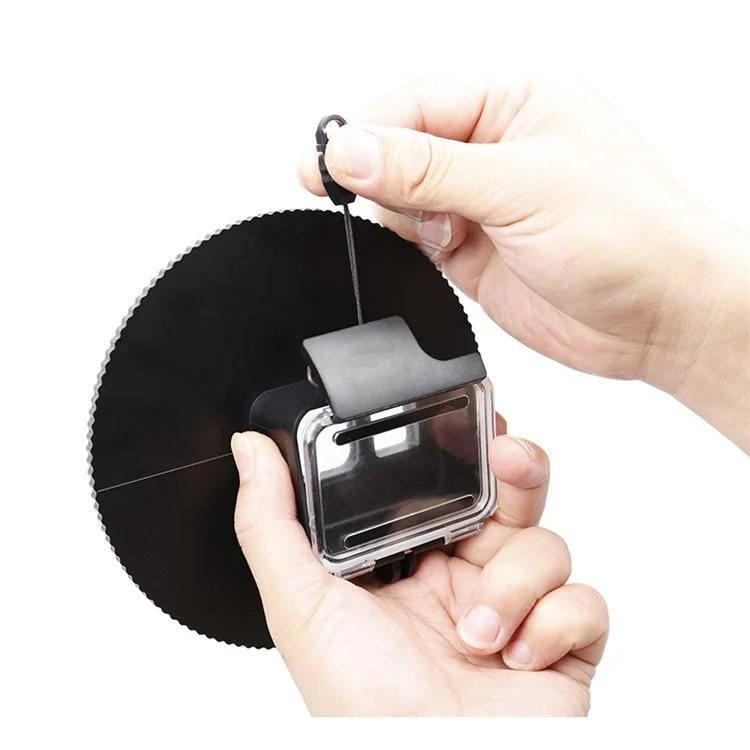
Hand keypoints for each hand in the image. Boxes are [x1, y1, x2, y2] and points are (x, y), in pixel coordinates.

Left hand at [231, 426, 607, 715]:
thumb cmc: (358, 707)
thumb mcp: (299, 604)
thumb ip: (271, 522)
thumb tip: (251, 451)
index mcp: (411, 560)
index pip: (446, 484)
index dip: (463, 450)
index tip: (469, 423)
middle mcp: (465, 578)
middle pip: (511, 496)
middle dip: (518, 469)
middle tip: (508, 462)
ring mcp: (516, 611)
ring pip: (548, 544)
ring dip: (516, 582)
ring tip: (478, 631)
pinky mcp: (560, 647)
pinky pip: (587, 603)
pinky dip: (555, 624)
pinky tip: (517, 655)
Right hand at [299, 78, 749, 450]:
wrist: (662, 319)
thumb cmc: (633, 236)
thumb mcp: (524, 187)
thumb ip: (430, 171)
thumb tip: (354, 151)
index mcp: (516, 102)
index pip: (416, 104)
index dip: (365, 131)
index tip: (328, 164)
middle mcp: (495, 149)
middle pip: (401, 147)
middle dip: (369, 172)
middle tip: (333, 191)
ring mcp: (481, 204)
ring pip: (402, 197)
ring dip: (389, 215)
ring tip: (406, 230)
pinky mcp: (472, 252)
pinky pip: (415, 242)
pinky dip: (402, 249)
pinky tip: (408, 253)